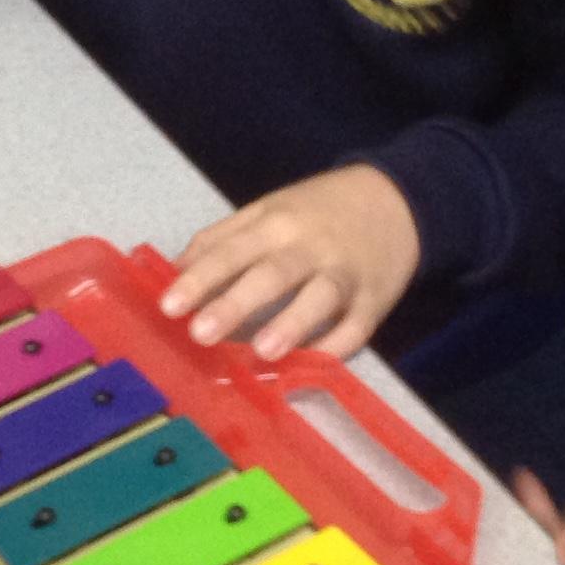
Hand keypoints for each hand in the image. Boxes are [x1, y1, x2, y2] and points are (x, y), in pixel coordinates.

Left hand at [158, 165, 420, 360]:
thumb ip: (222, 239)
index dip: (199, 278)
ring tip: (263, 350)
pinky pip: (357, 327)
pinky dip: (338, 346)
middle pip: (270, 274)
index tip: (168, 305)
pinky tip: (313, 365)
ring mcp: (345, 273)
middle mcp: (309, 246)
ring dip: (292, 323)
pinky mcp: (375, 300)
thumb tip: (176, 272)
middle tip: (199, 332)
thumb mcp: (267, 211)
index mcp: (274, 223)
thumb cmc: (317, 211)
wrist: (395, 198)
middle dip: (234, 304)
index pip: (230, 251)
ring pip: (319, 298)